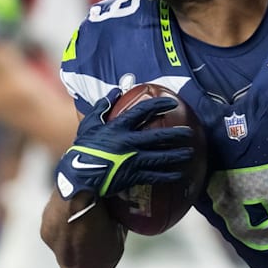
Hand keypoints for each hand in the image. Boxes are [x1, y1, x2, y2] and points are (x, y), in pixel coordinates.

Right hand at [55, 89, 193, 199]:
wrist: (78, 175)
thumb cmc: (83, 148)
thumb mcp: (90, 124)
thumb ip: (102, 107)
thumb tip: (116, 91)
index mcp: (117, 128)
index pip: (142, 112)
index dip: (158, 105)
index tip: (172, 103)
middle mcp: (127, 143)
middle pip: (158, 137)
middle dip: (176, 134)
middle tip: (189, 132)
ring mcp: (131, 161)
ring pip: (160, 157)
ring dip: (177, 155)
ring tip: (190, 153)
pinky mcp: (131, 176)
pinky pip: (154, 176)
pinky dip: (167, 176)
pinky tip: (179, 175)